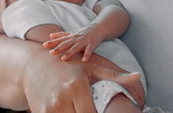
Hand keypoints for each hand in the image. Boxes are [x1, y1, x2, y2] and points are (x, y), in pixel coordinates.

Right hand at [23, 49, 144, 112]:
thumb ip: (115, 76)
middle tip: (92, 109)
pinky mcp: (39, 112)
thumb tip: (138, 77)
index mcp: (77, 87)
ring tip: (80, 108)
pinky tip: (71, 110)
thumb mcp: (91, 67)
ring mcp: (49, 108)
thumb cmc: (67, 65)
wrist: (34, 65)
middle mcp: (61, 99)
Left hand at [43, 27, 103, 61]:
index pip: (60, 40)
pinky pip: (89, 50)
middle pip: (66, 44)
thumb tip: (50, 35)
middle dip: (59, 48)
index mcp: (71, 37)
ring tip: (63, 58)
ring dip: (70, 52)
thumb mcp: (72, 33)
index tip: (44, 45)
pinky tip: (84, 60)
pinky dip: (87, 54)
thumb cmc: (84, 32)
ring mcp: (84, 41)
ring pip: (76, 47)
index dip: (52, 42)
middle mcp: (76, 38)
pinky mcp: (92, 44)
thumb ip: (61, 35)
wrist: (98, 28)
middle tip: (51, 53)